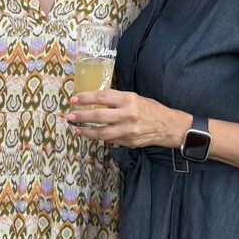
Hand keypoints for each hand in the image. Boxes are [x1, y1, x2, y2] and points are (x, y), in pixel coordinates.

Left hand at [66, 89, 189, 147]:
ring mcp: (128, 130)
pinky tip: (92, 134)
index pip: (102, 96)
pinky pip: (110, 140)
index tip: (74, 99)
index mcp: (129, 99)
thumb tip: (94, 101)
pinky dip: (100, 137)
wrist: (168, 126)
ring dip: (87, 131)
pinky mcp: (129, 142)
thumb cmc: (150, 109)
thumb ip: (116, 100)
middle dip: (81, 116)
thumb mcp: (134, 98)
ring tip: (77, 129)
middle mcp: (128, 114)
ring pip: (102, 132)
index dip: (86, 98)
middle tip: (70, 116)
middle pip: (99, 115)